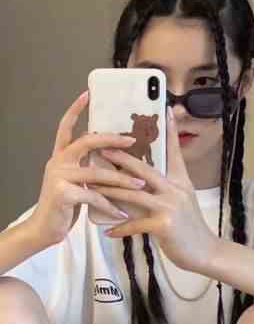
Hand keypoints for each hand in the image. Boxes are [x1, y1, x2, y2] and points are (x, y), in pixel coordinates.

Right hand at [27, 91, 144, 247]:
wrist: (44, 229)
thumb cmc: (66, 203)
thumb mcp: (76, 179)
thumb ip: (88, 164)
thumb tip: (113, 152)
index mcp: (61, 155)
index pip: (66, 127)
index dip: (75, 109)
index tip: (87, 94)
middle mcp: (58, 161)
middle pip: (86, 141)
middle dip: (112, 139)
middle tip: (132, 139)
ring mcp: (59, 176)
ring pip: (97, 173)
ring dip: (122, 180)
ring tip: (140, 184)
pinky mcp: (62, 194)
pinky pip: (95, 196)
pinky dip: (111, 205)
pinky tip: (123, 213)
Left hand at [90, 107, 218, 273]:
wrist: (205, 251)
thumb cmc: (190, 226)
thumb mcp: (183, 200)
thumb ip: (167, 187)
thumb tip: (143, 179)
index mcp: (181, 181)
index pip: (174, 152)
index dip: (171, 130)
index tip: (166, 110)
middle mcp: (176, 189)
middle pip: (145, 169)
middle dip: (122, 159)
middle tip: (102, 147)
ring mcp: (170, 206)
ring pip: (135, 194)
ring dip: (111, 190)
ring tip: (93, 186)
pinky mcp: (164, 225)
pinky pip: (135, 224)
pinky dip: (120, 227)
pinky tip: (108, 230)